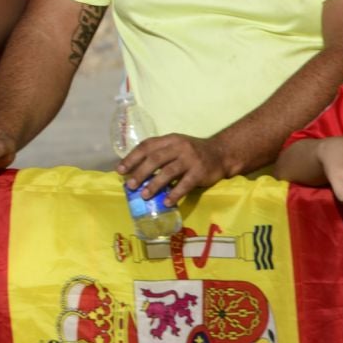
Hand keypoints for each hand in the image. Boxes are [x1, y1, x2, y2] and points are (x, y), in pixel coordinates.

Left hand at [115, 133, 232, 203]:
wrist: (221, 153)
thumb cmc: (192, 152)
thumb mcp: (174, 146)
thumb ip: (158, 154)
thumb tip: (133, 171)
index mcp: (169, 140)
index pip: (146, 146)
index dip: (132, 158)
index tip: (120, 170)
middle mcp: (179, 147)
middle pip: (155, 159)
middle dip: (140, 173)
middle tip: (130, 185)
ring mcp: (190, 159)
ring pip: (168, 172)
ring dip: (154, 185)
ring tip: (144, 195)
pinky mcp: (200, 172)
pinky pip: (185, 184)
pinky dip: (174, 194)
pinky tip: (166, 202)